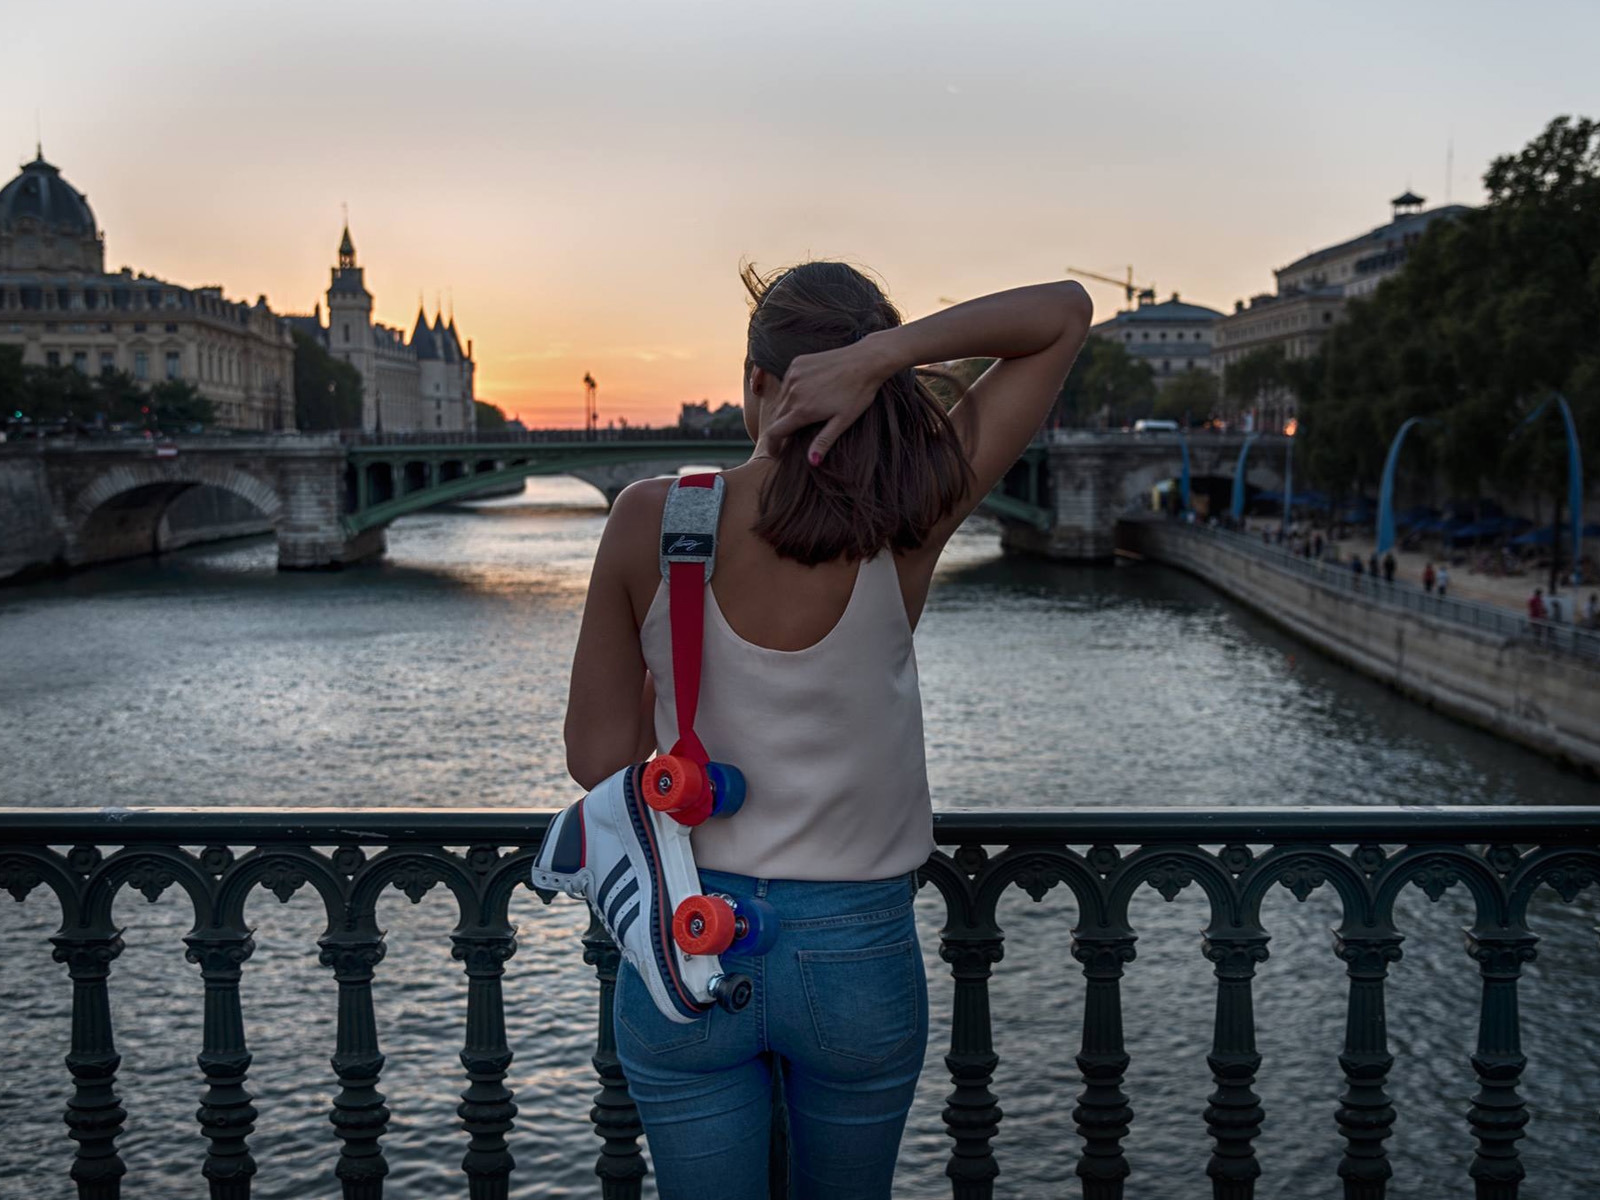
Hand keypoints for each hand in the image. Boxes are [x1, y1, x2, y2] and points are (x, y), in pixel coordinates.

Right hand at [760, 337, 892, 464]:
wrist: (866, 361)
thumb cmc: (858, 393)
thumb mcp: (843, 421)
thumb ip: (824, 441)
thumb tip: (811, 461)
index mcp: (803, 410)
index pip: (775, 432)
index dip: (772, 445)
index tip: (775, 453)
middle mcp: (793, 392)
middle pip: (776, 416)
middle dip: (780, 428)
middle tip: (790, 436)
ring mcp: (793, 375)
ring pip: (780, 399)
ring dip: (785, 409)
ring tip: (800, 415)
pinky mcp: (797, 363)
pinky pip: (787, 382)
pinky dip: (790, 392)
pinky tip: (805, 394)